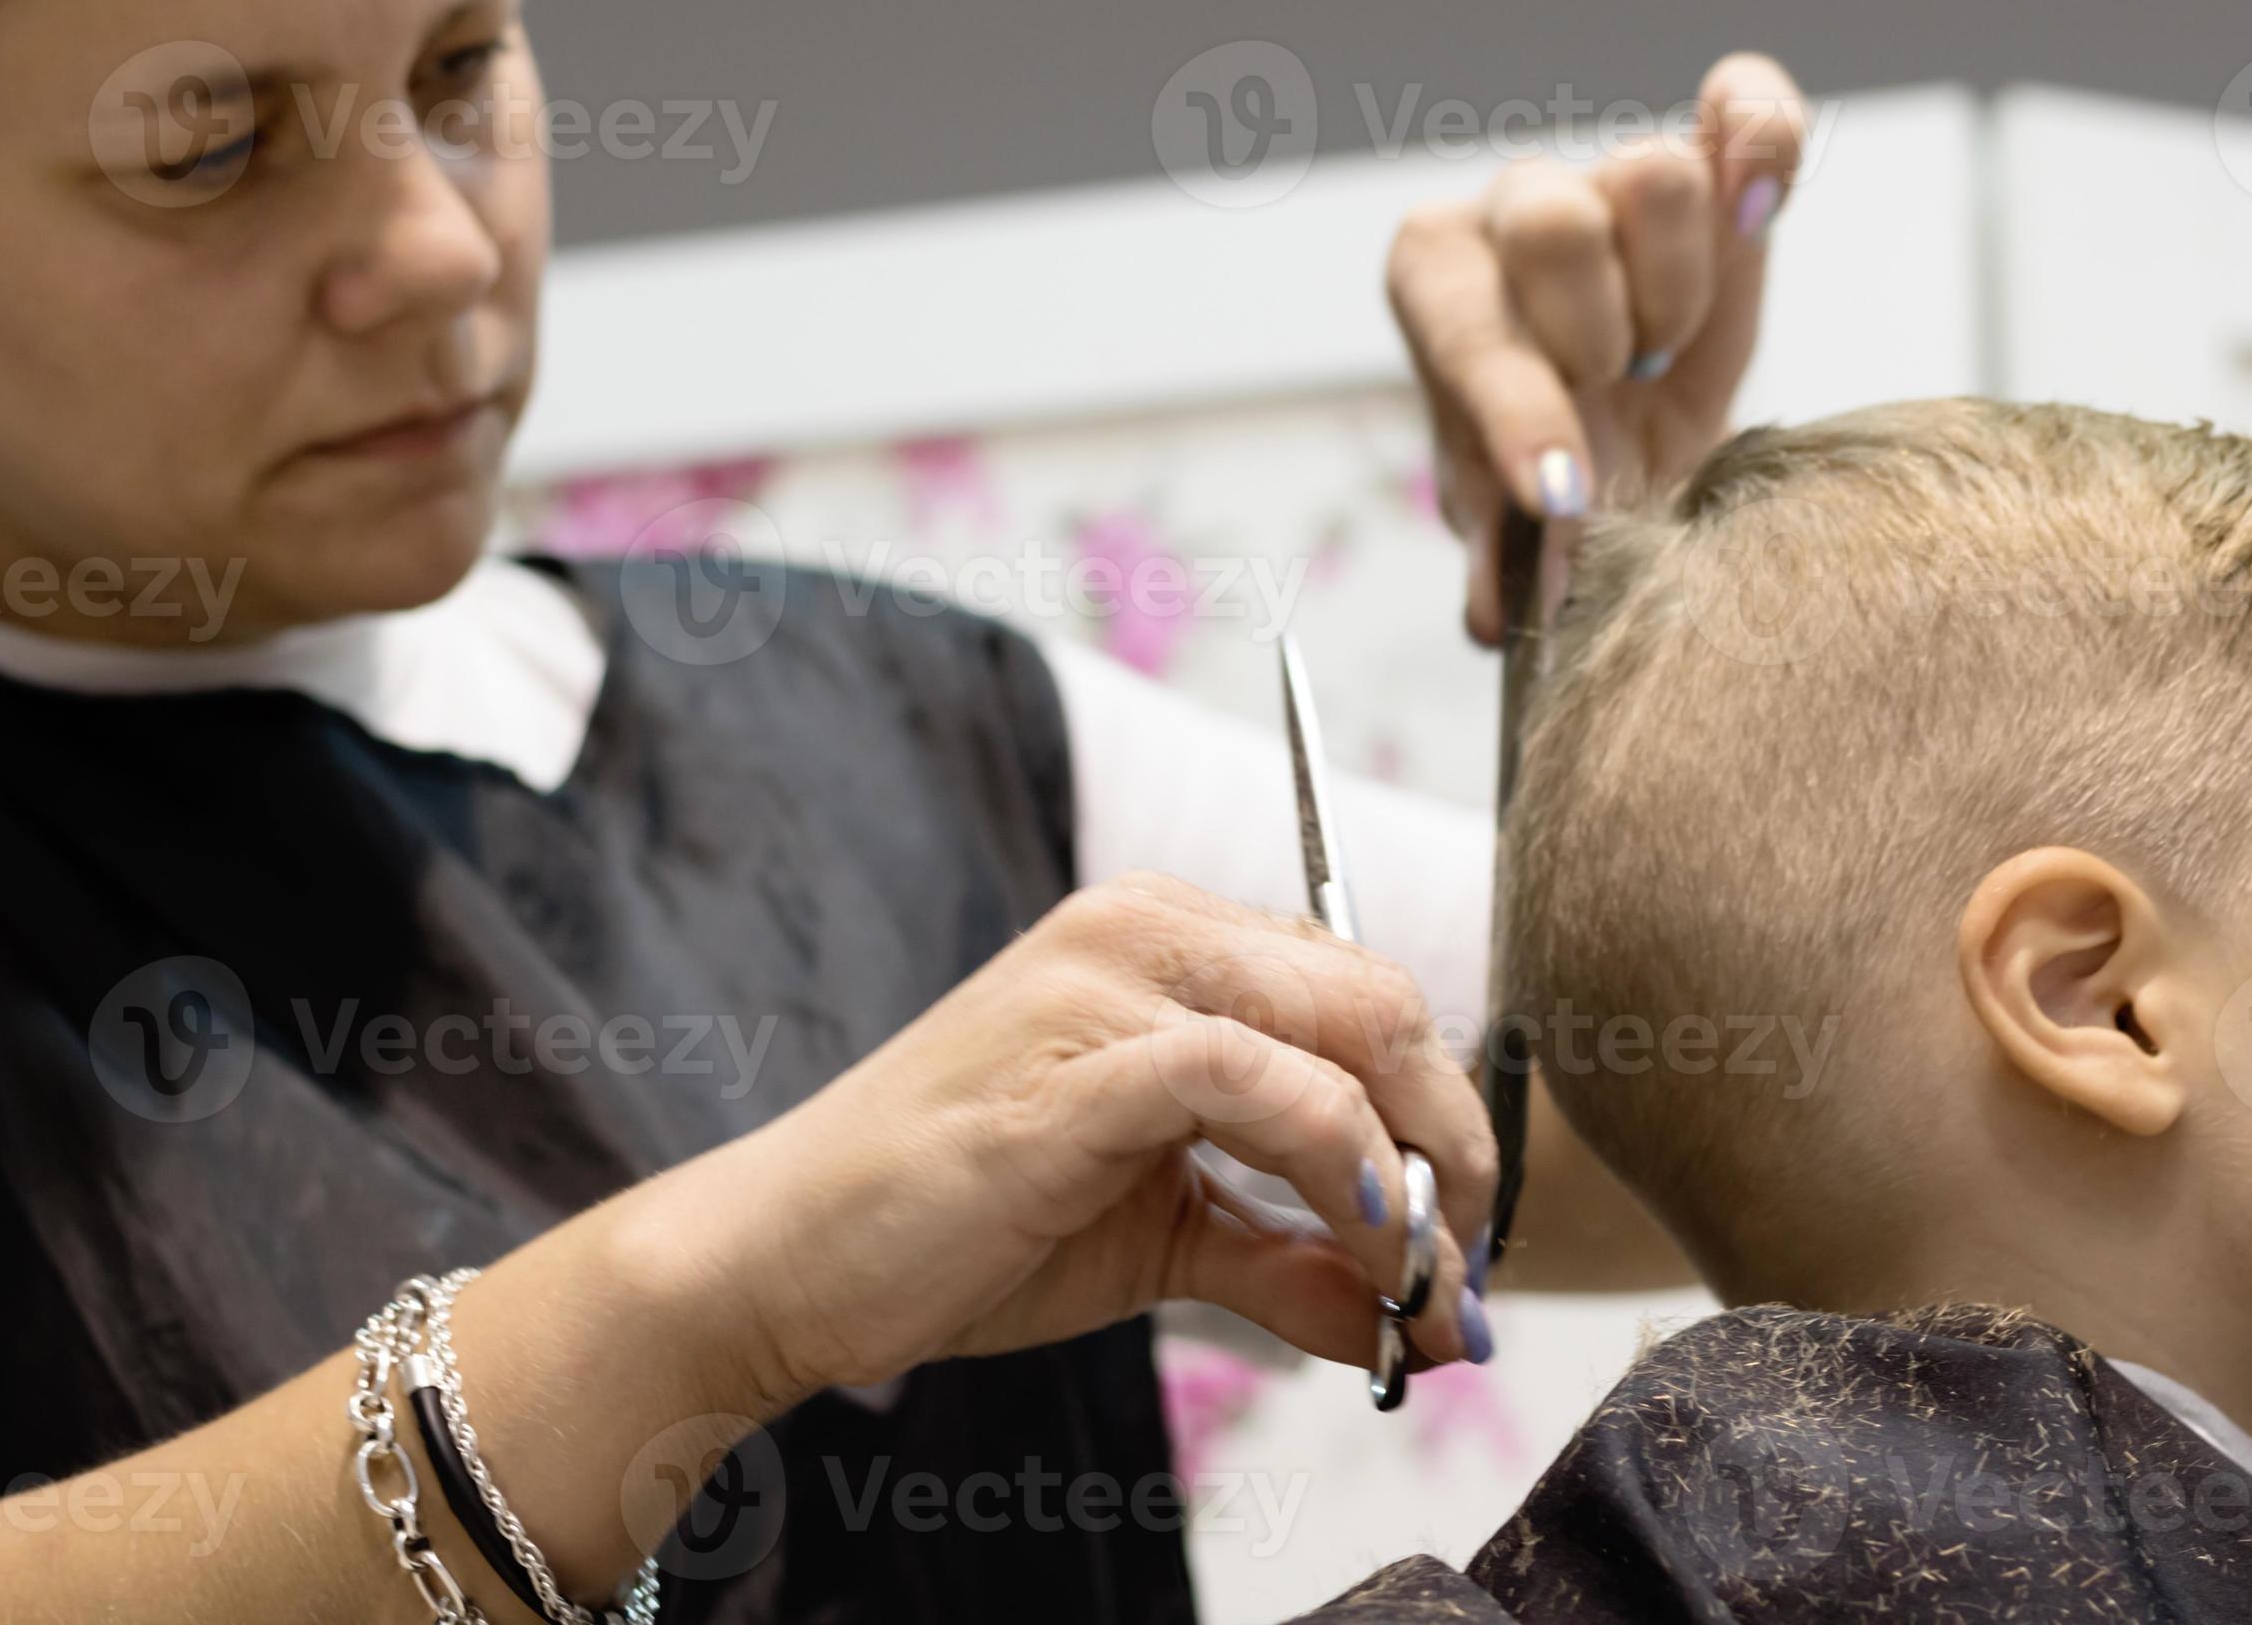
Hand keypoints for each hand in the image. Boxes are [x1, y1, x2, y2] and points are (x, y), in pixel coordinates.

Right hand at [693, 874, 1493, 1408]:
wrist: (784, 1261)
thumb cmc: (961, 1231)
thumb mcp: (1166, 1241)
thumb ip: (1293, 1259)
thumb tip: (1422, 1325)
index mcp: (1172, 942)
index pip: (1370, 997)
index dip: (1447, 1118)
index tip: (1467, 1240)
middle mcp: (1148, 927)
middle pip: (1385, 1002)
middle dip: (1457, 1146)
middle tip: (1462, 1275)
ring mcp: (1106, 979)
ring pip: (1344, 1025)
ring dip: (1418, 1169)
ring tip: (1419, 1286)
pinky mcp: (1074, 1058)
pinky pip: (1254, 1077)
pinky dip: (1339, 1156)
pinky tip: (1363, 1236)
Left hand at [1388, 52, 1808, 642]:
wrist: (1638, 432)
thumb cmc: (1564, 465)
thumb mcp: (1522, 518)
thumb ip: (1507, 556)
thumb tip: (1501, 617)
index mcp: (1438, 278)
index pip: (1470, 324)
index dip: (1521, 414)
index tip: (1567, 494)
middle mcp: (1514, 206)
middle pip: (1551, 225)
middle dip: (1596, 338)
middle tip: (1615, 392)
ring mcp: (1615, 170)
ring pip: (1650, 174)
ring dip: (1672, 288)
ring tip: (1663, 348)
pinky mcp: (1718, 153)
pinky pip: (1746, 100)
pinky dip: (1762, 140)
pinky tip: (1760, 209)